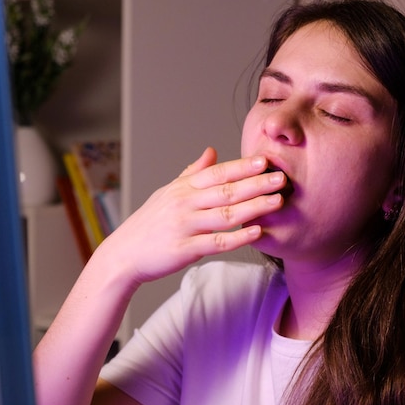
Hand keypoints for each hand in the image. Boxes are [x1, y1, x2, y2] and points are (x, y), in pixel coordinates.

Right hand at [89, 147, 285, 286]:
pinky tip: (257, 232)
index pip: (216, 173)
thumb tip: (212, 150)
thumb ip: (192, 172)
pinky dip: (238, 237)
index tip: (264, 160)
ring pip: (225, 215)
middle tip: (282, 178)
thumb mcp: (167, 193)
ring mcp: (184, 226)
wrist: (123, 254)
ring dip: (254, 207)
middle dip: (255, 183)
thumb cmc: (148, 223)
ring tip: (277, 201)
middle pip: (225, 191)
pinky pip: (216, 242)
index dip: (241, 166)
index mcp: (182, 188)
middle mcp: (184, 204)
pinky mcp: (184, 250)